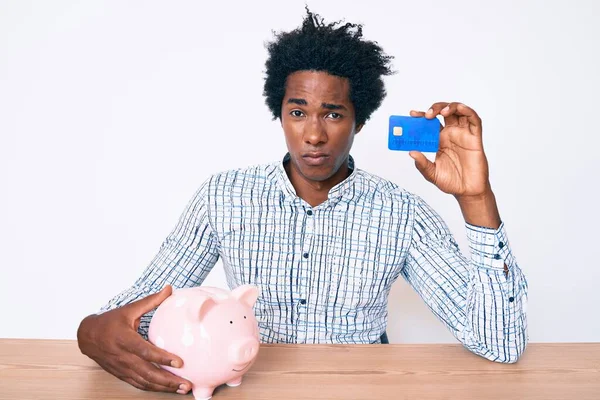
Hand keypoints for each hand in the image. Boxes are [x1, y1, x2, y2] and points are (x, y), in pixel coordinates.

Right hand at [77, 285, 191, 393]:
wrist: (87, 336)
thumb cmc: (110, 321)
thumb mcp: (129, 309)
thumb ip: (151, 301)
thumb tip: (169, 289)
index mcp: (125, 339)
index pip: (146, 352)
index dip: (163, 358)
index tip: (180, 362)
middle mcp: (123, 356)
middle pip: (148, 372)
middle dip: (168, 380)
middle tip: (187, 384)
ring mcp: (122, 367)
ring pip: (144, 381)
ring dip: (164, 387)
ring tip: (182, 389)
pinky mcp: (121, 374)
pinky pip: (138, 384)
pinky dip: (153, 388)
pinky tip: (166, 388)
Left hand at [409, 102, 490, 198]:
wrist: (467, 192)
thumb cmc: (451, 182)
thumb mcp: (431, 174)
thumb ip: (422, 164)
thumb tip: (411, 153)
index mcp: (439, 140)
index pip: (430, 123)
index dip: (421, 116)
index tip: (412, 114)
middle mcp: (451, 134)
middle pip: (444, 113)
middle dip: (435, 108)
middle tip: (426, 115)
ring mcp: (463, 135)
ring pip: (459, 112)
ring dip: (450, 106)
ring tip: (441, 112)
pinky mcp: (475, 138)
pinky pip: (474, 120)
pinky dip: (467, 111)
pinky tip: (459, 109)